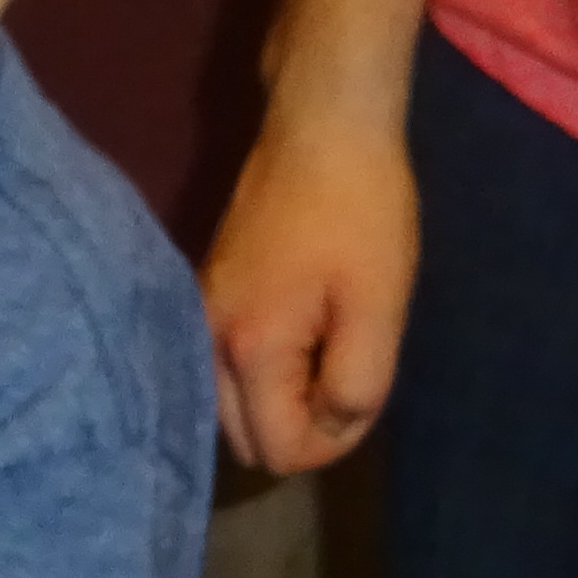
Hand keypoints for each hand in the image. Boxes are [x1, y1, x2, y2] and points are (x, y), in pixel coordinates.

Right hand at [202, 103, 420, 473]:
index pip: (278, 450)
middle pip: (245, 440)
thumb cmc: (359, 215)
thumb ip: (356, 385)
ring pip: (232, 407)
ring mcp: (200, 317)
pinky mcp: (207, 295)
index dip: (332, 440)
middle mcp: (205, 343)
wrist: (321, 127)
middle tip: (346, 372)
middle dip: (299, 426)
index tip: (365, 388)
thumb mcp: (378, 308)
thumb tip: (333, 427)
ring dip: (281, 401)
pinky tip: (303, 330)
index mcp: (247, 351)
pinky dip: (265, 372)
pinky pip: (227, 369)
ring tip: (327, 351)